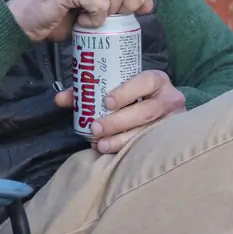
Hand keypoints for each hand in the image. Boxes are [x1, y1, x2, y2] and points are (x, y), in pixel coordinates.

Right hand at [6, 0, 154, 41]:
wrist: (22, 21)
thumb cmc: (60, 14)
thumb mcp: (96, 4)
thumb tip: (150, 4)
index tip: (127, 11)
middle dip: (131, 2)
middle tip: (113, 16)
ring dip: (110, 11)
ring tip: (92, 17)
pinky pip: (99, 3)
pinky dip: (95, 20)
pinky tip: (81, 21)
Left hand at [55, 70, 184, 153]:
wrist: (161, 111)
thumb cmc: (133, 97)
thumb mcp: (117, 88)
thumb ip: (89, 91)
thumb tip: (60, 99)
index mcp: (157, 80)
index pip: (145, 81)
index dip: (126, 92)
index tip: (106, 102)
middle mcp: (170, 99)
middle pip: (146, 111)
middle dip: (118, 122)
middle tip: (95, 128)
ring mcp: (172, 122)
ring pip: (148, 132)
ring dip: (121, 140)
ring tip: (100, 145)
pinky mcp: (170, 139)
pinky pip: (149, 147)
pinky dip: (128, 150)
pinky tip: (112, 153)